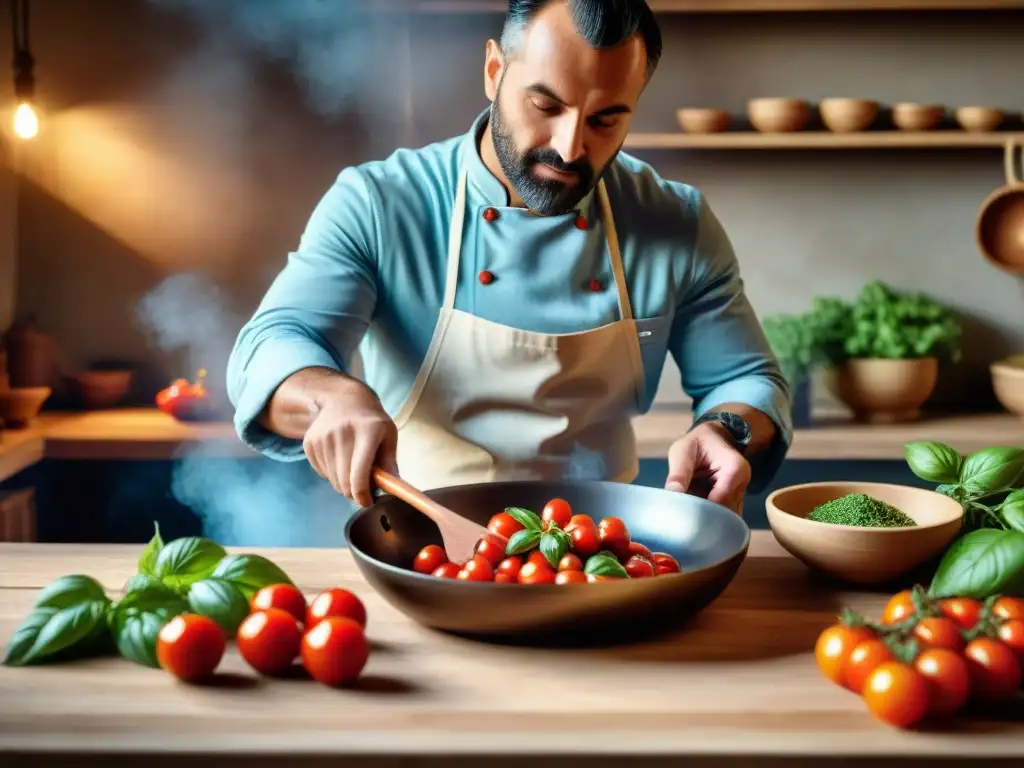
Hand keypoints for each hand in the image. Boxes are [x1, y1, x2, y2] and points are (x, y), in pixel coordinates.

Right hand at [301, 378, 398, 507]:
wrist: (343, 400)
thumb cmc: (371, 422)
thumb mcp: (388, 436)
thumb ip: (390, 463)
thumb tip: (393, 488)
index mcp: (367, 432)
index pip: (359, 475)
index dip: (363, 496)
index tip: (368, 502)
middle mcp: (342, 433)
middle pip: (344, 482)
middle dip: (354, 493)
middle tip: (363, 488)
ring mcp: (323, 437)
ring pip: (332, 480)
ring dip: (343, 483)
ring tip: (352, 468)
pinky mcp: (309, 442)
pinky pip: (321, 472)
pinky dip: (331, 473)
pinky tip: (339, 458)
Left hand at [664, 423, 751, 513]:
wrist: (714, 437)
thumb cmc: (697, 442)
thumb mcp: (683, 451)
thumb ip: (679, 473)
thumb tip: (672, 495)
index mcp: (734, 468)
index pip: (720, 499)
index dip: (700, 509)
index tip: (681, 515)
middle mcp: (742, 483)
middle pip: (724, 511)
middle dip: (703, 516)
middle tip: (682, 521)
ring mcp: (741, 493)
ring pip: (725, 516)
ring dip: (707, 517)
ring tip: (688, 517)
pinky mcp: (735, 500)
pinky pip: (724, 514)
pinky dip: (710, 516)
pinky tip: (696, 515)